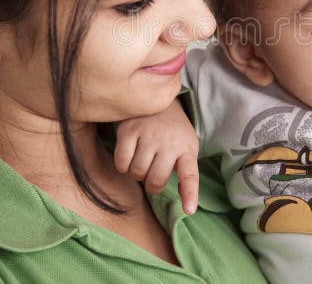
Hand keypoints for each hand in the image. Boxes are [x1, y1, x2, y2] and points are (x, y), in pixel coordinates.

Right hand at [114, 98, 199, 214]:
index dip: (190, 194)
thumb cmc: (173, 132)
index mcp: (187, 149)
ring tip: (143, 161)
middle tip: (153, 174)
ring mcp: (149, 135)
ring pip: (137, 172)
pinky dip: (123, 166)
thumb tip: (188, 207)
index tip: (189, 210)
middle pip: (156, 180)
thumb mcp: (186, 148)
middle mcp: (169, 142)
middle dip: (152, 184)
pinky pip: (121, 162)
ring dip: (137, 173)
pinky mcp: (129, 130)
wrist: (158, 101)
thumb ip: (185, 173)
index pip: (190, 174)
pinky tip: (129, 156)